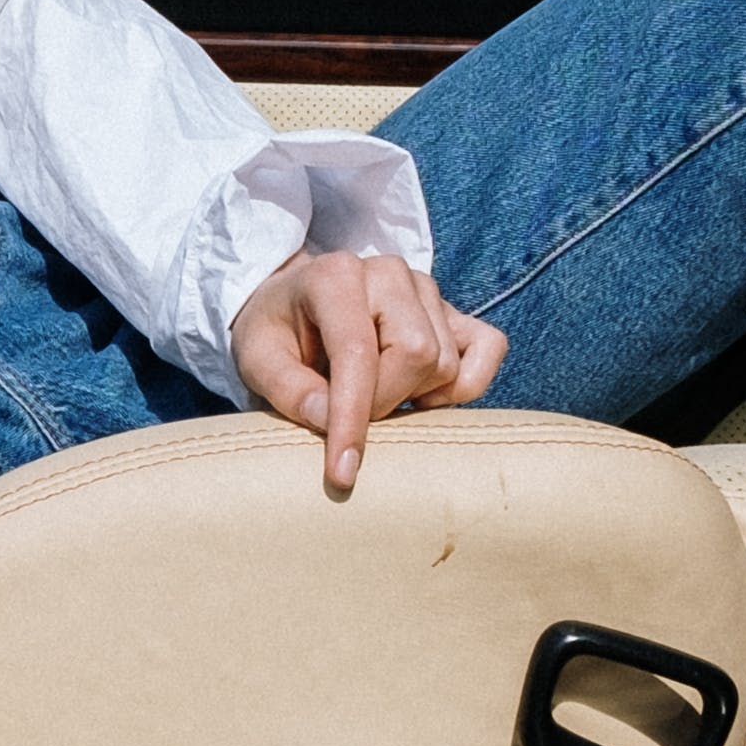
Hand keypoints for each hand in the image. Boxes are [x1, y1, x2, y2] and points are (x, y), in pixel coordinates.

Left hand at [228, 241, 505, 492]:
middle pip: (417, 355)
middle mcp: (388, 272)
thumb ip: (288, 389)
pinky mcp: (453, 310)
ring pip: (446, 363)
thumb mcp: (257, 360)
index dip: (353, 418)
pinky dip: (463, 386)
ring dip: (412, 397)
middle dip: (385, 403)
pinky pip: (488, 349)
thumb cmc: (276, 333)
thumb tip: (329, 420)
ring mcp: (427, 289)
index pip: (358, 352)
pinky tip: (422, 397)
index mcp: (335, 276)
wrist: (294, 304)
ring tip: (375, 395)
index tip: (342, 472)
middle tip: (351, 416)